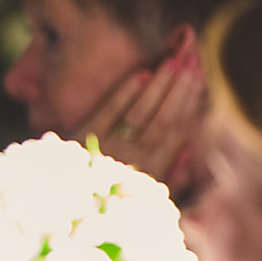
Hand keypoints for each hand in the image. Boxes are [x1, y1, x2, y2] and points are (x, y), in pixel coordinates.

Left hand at [77, 50, 205, 184]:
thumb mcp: (143, 194)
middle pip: (162, 122)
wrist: (60, 199)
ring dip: (159, 86)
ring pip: (139, 115)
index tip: (201, 78)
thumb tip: (189, 152)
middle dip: (180, 90)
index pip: (177, 134)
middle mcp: (132, 164)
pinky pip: (108, 113)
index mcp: (151, 175)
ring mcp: (106, 150)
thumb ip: (169, 177)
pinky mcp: (82, 137)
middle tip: (192, 61)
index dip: (190, 105)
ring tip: (173, 61)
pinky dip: (125, 94)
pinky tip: (141, 74)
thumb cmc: (107, 195)